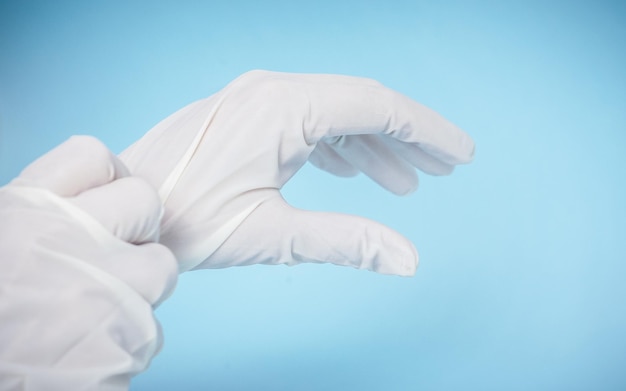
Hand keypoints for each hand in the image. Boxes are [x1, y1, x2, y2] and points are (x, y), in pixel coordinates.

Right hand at [0, 136, 176, 389]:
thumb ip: (39, 212)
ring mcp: (102, 293)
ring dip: (137, 292)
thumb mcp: (2, 236)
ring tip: (92, 316)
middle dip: (134, 232)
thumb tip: (90, 198)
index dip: (106, 176)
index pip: (91, 156)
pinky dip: (127, 344)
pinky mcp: (125, 345)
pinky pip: (150, 332)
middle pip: (145, 201)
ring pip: (160, 269)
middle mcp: (66, 241)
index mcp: (22, 211)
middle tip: (107, 262)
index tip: (105, 200)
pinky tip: (88, 354)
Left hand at [121, 70, 474, 274]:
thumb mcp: (270, 235)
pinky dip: (337, 145)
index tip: (460, 154)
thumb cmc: (184, 219)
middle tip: (445, 168)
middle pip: (360, 103)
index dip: (425, 129)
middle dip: (407, 136)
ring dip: (373, 144)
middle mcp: (271, 90)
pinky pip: (306, 120)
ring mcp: (256, 98)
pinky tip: (353, 170)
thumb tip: (408, 261)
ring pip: (333, 112)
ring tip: (405, 182)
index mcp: (283, 107)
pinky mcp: (245, 114)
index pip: (375, 106)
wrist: (122, 207)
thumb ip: (344, 242)